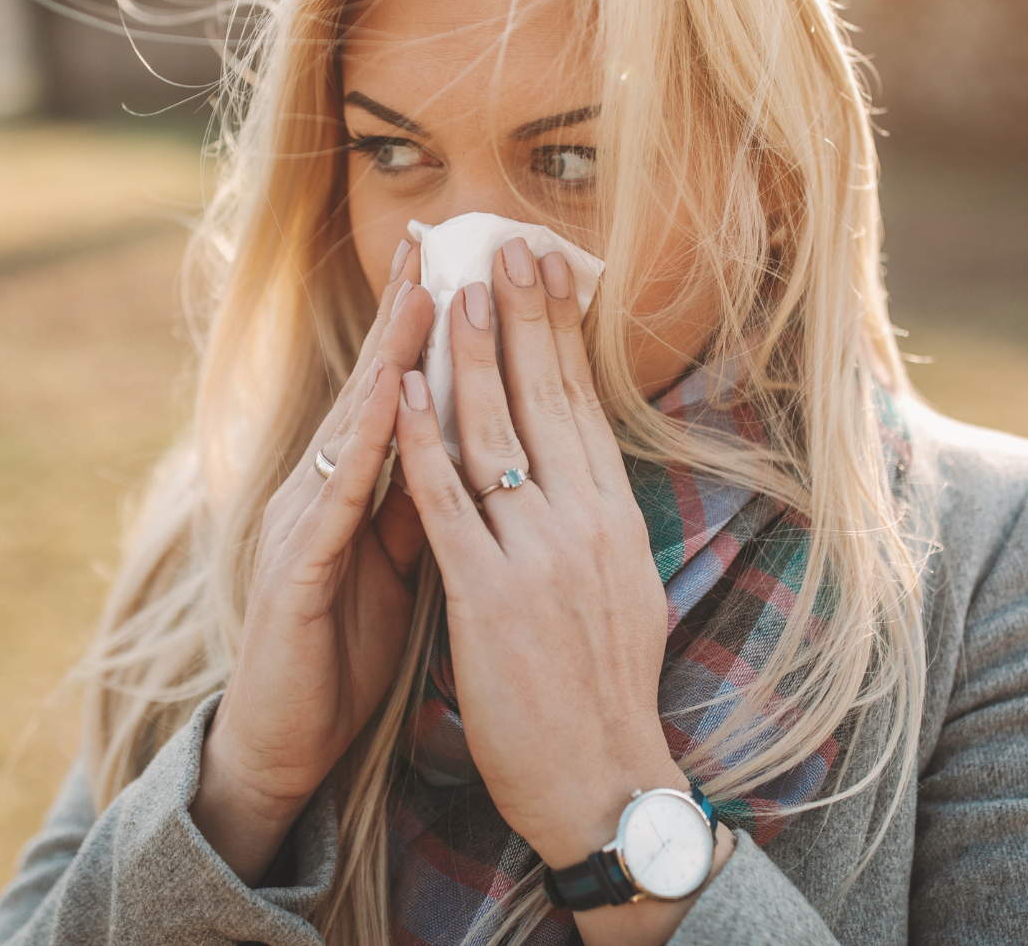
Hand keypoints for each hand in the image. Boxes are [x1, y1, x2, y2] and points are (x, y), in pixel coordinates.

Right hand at [190, 241, 434, 881]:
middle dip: (403, 317)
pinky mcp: (292, 572)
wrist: (284, 741)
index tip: (460, 266)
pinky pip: (335, 498)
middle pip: (370, 389)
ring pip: (351, 428)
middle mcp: (317, 492)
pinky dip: (365, 446)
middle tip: (437, 243)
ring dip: (388, 360)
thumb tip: (461, 450)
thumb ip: (418, 506)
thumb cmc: (338, 651)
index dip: (422, 333)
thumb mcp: (397, 568)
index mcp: (347, 491)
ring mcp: (299, 526)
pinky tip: (389, 402)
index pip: (393, 396)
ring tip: (423, 295)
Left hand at [392, 238, 731, 942]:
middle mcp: (585, 526)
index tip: (544, 270)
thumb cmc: (603, 694)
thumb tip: (585, 464)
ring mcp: (538, 558)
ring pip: (497, 435)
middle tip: (503, 245)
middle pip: (547, 400)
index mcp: (615, 521)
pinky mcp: (489, 596)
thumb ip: (596, 524)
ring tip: (454, 290)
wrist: (603, 783)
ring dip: (472, 356)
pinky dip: (422, 440)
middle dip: (522, 318)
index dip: (560, 333)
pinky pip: (448, 502)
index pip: (583, 405)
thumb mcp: (622, 590)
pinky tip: (405, 390)